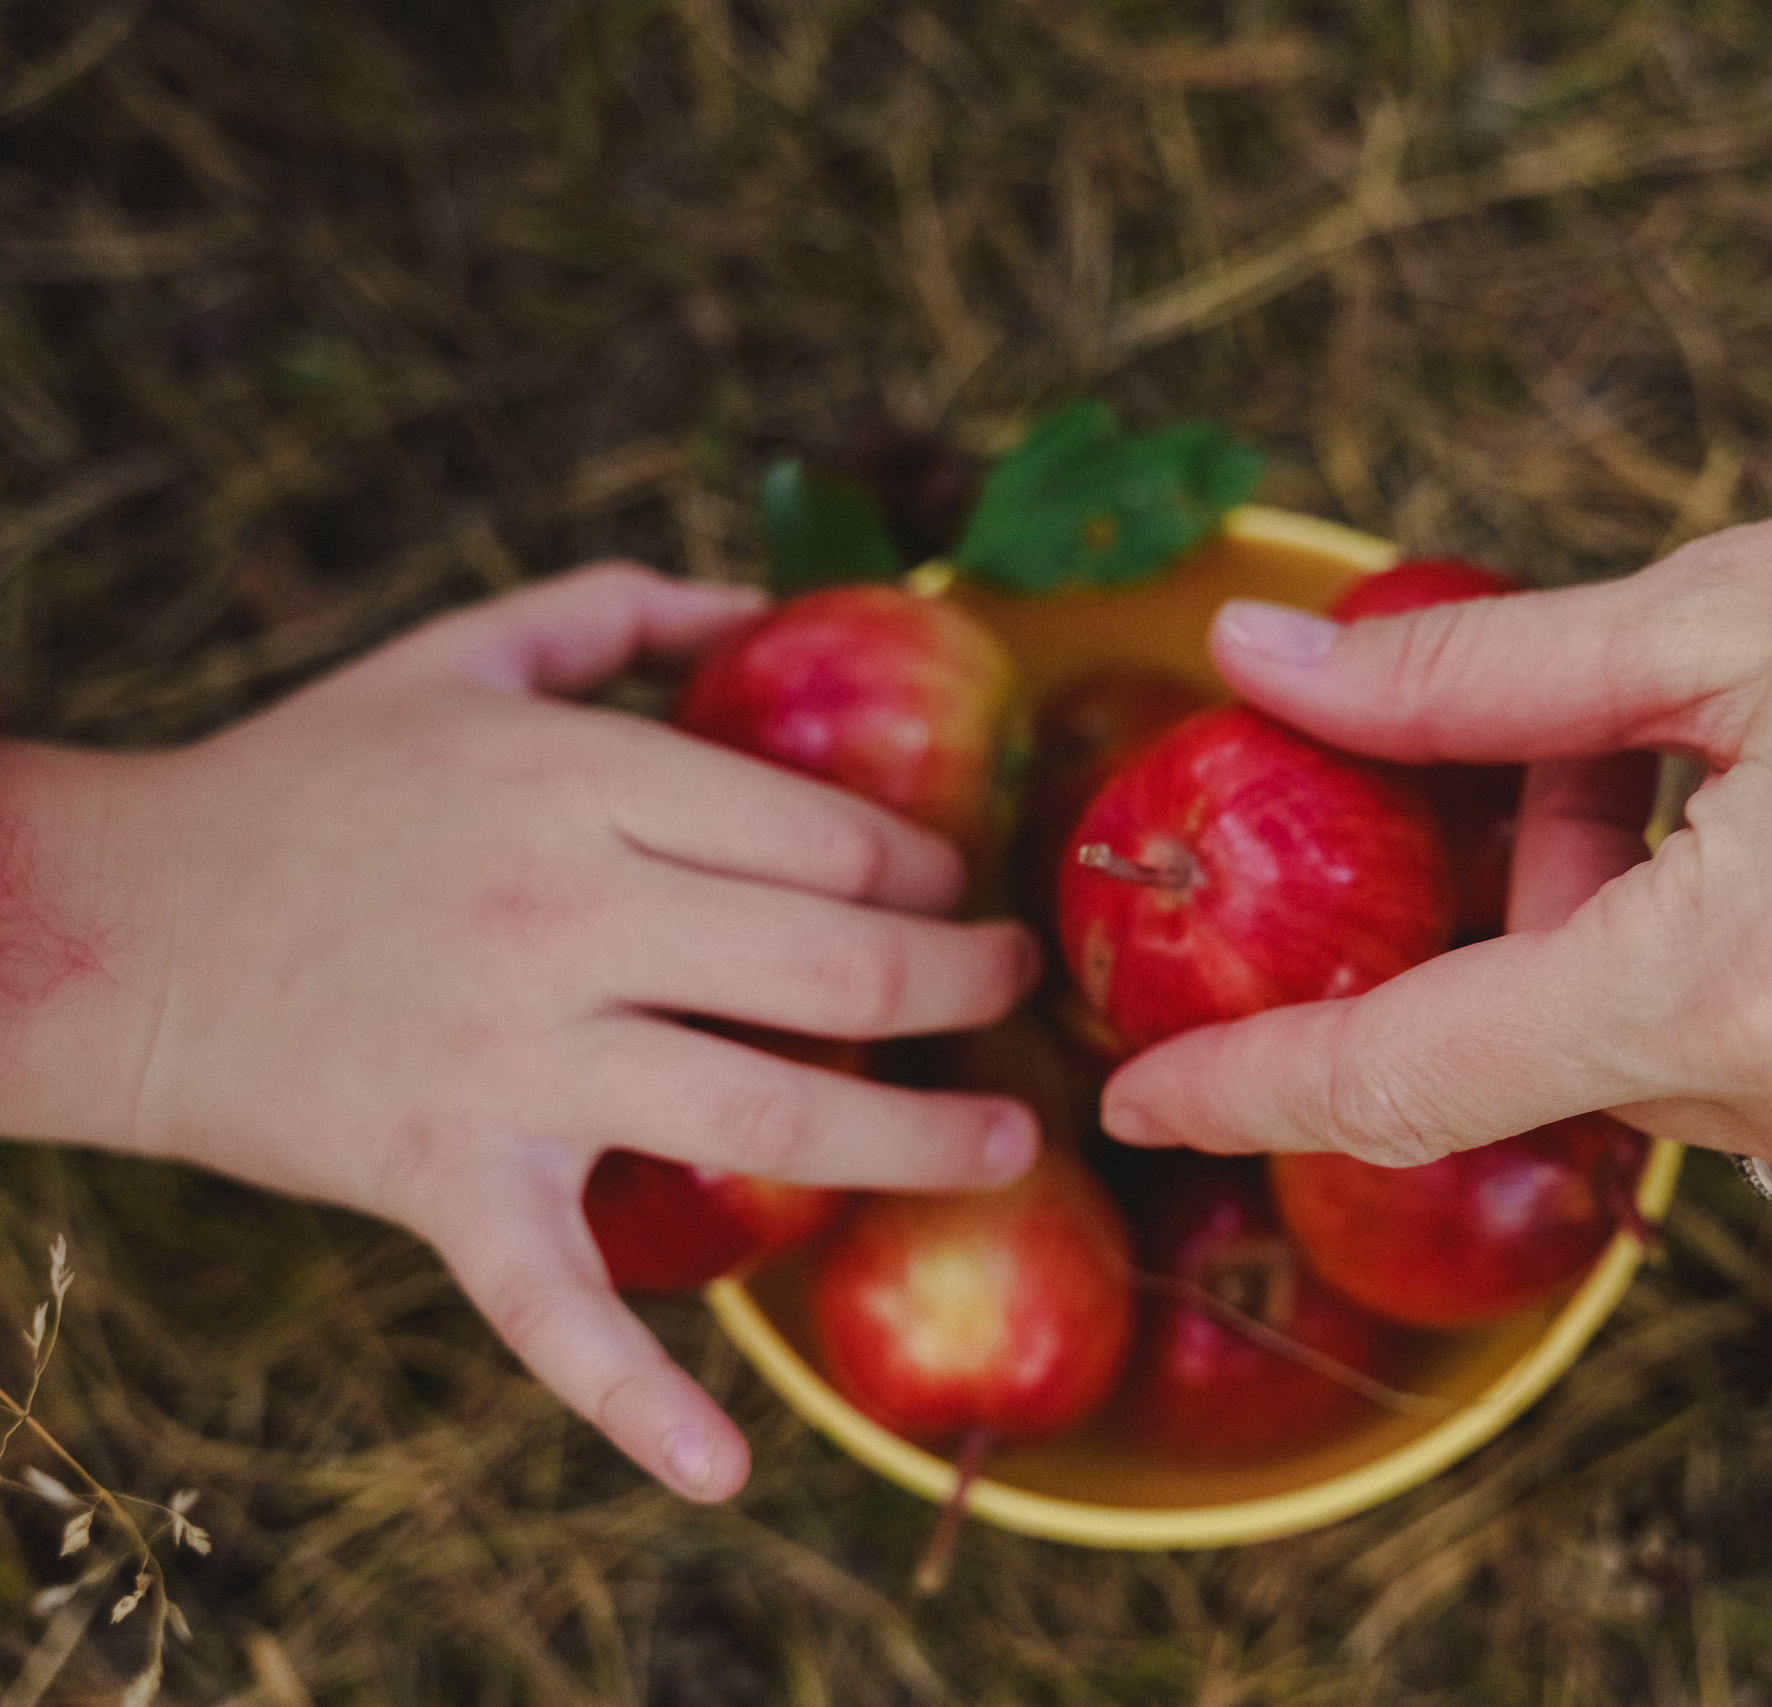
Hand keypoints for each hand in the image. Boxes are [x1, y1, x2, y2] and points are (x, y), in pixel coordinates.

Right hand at [3, 564, 1039, 1499]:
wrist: (113, 922)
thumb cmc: (307, 781)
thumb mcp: (460, 653)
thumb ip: (621, 607)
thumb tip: (761, 594)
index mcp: (583, 780)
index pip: (828, 839)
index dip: (925, 871)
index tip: (957, 890)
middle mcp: (569, 916)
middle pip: (839, 971)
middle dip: (964, 984)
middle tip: (1014, 990)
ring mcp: (513, 1059)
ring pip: (769, 1118)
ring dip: (915, 1143)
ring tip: (1005, 1142)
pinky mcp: (449, 1179)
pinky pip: (555, 1309)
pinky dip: (638, 1400)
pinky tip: (726, 1469)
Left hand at [1099, 287, 1771, 1282]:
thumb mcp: (1739, 604)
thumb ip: (1474, 682)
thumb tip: (1261, 664)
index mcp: (1756, 971)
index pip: (1419, 1069)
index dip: (1257, 1080)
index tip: (1149, 1098)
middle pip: (1601, 1055)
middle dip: (1582, 923)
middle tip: (1669, 769)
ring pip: (1738, 1106)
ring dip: (1727, 985)